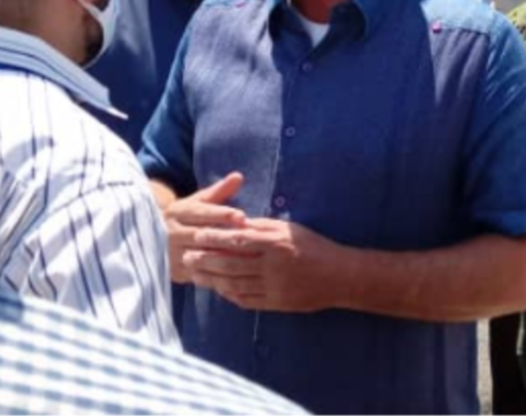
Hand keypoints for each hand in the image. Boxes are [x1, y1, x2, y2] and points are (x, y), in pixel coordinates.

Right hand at [163, 172, 248, 283]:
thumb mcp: (198, 202)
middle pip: (202, 235)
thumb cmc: (187, 217)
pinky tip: (235, 273)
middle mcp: (172, 232)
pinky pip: (199, 274)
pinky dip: (217, 274)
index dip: (222, 215)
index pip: (202, 213)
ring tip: (247, 255)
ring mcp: (173, 253)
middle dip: (226, 236)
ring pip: (201, 256)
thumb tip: (238, 176)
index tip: (242, 216)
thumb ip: (219, 191)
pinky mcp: (177, 272)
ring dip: (224, 256)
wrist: (155, 240)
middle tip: (249, 237)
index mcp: (178, 212)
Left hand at [182, 217, 339, 312]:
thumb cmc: (312, 245)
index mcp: (275, 243)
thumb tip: (236, 223)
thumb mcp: (288, 228)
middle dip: (207, 260)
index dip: (215, 238)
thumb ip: (261, 227)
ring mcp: (274, 288)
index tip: (198, 234)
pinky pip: (247, 300)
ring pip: (236, 284)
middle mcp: (272, 266)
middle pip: (232, 264)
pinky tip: (219, 290)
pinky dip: (230, 295)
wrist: (338, 276)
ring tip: (196, 275)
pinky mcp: (276, 304)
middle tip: (187, 256)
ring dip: (213, 280)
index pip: (238, 240)